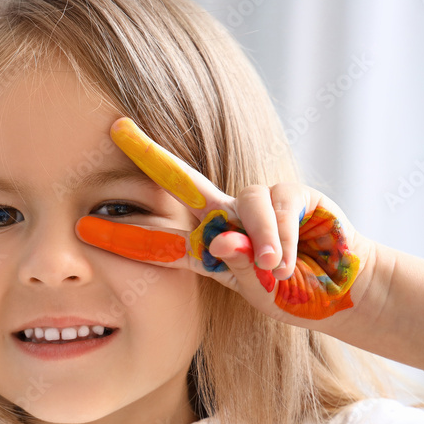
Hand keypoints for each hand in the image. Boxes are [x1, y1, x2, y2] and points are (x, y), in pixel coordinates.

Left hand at [75, 117, 376, 324]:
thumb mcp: (255, 289)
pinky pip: (279, 204)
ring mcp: (260, 203)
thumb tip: (222, 241)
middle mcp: (228, 217)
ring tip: (272, 269)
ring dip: (258, 237)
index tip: (83, 227)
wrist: (340, 293)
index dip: (125, 233)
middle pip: (183, 178)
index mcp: (210, 245)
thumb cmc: (292, 292)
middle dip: (149, 153)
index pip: (161, 238)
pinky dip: (282, 236)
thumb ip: (236, 267)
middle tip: (116, 130)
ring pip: (245, 201)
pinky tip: (288, 260)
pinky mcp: (296, 196)